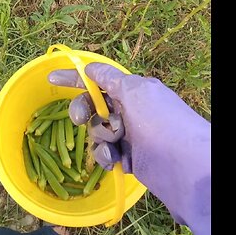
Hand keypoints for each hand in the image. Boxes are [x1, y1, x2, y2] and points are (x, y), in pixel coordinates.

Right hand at [48, 62, 210, 234]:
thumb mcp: (135, 91)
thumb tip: (90, 68)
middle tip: (80, 119)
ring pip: (96, 132)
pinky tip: (117, 161)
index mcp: (133, 91)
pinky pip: (105, 153)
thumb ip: (110, 78)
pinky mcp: (128, 157)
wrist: (184, 167)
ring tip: (116, 145)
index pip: (98, 80)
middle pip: (93, 107)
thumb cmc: (160, 122)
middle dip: (83, 111)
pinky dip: (107, 156)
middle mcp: (130, 111)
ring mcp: (129, 135)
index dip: (74, 78)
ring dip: (101, 138)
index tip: (51, 77)